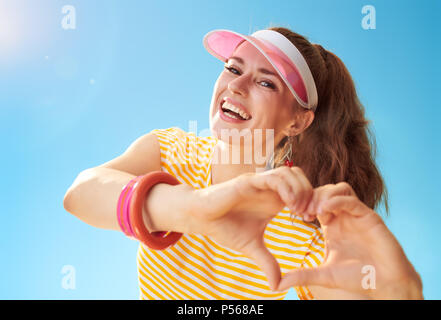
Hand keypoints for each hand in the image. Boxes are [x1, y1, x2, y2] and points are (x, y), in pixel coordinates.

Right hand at [186, 166, 313, 290]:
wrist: (200, 218)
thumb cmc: (224, 227)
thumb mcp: (252, 247)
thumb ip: (267, 262)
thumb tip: (276, 287)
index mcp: (273, 199)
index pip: (301, 189)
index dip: (311, 201)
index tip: (310, 220)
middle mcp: (269, 188)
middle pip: (300, 176)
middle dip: (310, 193)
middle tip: (308, 214)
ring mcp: (259, 183)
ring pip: (290, 172)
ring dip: (300, 189)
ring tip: (298, 210)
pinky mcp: (249, 182)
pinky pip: (274, 177)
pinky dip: (286, 188)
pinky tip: (287, 205)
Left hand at [277, 182, 423, 298]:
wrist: (385, 283)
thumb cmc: (357, 278)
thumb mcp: (324, 275)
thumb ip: (302, 276)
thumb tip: (278, 285)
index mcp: (332, 225)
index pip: (314, 202)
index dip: (303, 204)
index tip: (296, 214)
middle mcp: (343, 217)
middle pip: (324, 191)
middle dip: (311, 197)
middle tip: (302, 210)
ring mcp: (356, 215)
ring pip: (339, 189)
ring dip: (324, 195)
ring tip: (314, 210)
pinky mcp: (369, 217)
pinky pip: (352, 200)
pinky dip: (338, 200)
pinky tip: (326, 209)